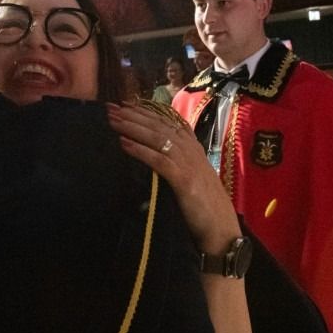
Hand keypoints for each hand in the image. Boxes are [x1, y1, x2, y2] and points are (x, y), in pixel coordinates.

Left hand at [106, 102, 238, 248]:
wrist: (221, 229)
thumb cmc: (204, 205)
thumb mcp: (192, 176)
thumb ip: (178, 161)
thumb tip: (156, 152)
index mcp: (193, 147)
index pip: (167, 121)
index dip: (145, 111)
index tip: (125, 104)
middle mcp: (191, 150)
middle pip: (159, 125)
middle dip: (133, 115)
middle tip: (111, 107)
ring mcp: (189, 163)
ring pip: (157, 137)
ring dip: (133, 127)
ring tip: (113, 121)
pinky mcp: (184, 179)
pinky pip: (159, 160)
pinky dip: (140, 150)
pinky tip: (123, 144)